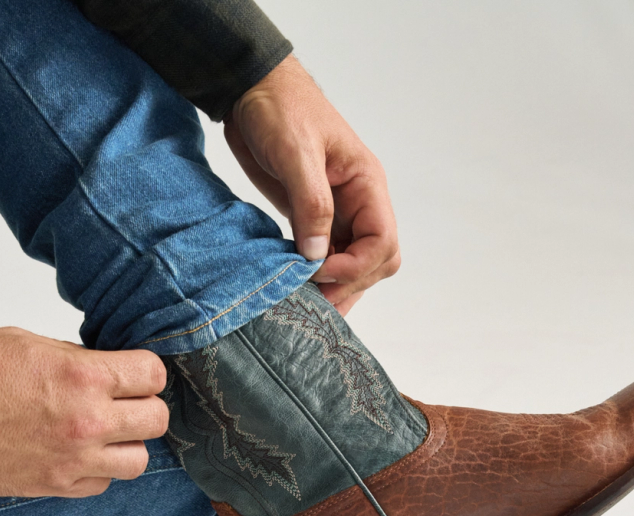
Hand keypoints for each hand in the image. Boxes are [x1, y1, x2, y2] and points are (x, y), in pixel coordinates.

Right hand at [0, 328, 168, 497]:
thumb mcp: (29, 343)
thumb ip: (76, 358)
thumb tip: (104, 368)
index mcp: (83, 377)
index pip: (153, 375)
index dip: (147, 373)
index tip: (135, 374)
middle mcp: (88, 422)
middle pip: (157, 421)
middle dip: (145, 407)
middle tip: (125, 403)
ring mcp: (75, 459)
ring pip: (139, 460)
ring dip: (128, 445)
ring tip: (106, 434)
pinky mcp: (58, 485)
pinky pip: (103, 484)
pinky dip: (99, 471)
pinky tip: (80, 454)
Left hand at [224, 55, 399, 316]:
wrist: (252, 91)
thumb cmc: (279, 108)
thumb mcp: (295, 153)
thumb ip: (310, 204)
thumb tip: (317, 255)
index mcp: (366, 184)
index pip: (382, 241)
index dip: (354, 266)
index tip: (317, 272)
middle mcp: (359, 202)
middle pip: (375, 261)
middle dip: (349, 284)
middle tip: (314, 301)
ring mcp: (338, 213)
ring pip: (353, 265)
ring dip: (335, 287)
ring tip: (308, 306)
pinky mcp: (314, 219)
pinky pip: (328, 257)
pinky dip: (318, 277)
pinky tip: (299, 288)